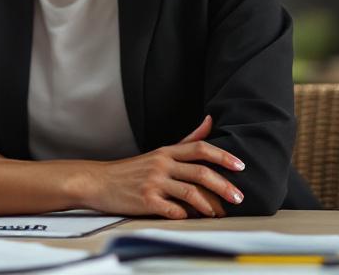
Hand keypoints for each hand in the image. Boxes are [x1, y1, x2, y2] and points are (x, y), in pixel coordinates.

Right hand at [74, 115, 245, 219]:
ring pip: (190, 193)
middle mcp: (161, 165)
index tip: (241, 166)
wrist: (98, 182)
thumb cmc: (131, 169)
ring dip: (209, 205)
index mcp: (167, 152)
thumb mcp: (160, 151)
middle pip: (200, 172)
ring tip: (219, 212)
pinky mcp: (146, 201)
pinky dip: (186, 215)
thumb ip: (188, 139)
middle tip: (239, 197)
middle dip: (224, 186)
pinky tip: (192, 218)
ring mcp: (153, 183)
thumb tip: (210, 121)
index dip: (223, 156)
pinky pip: (172, 210)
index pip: (200, 148)